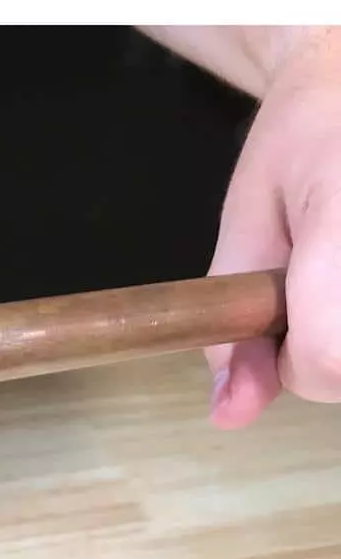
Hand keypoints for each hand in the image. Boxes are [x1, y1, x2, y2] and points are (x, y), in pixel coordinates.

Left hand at [206, 29, 340, 427]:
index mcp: (340, 220)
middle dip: (329, 354)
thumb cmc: (297, 143)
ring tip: (336, 269)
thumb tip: (228, 415)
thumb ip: (233, 327)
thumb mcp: (244, 228)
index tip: (278, 327)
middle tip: (316, 285)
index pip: (328, 356)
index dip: (295, 366)